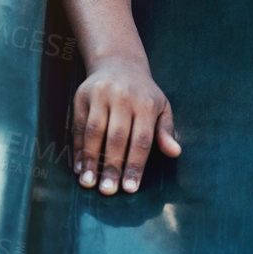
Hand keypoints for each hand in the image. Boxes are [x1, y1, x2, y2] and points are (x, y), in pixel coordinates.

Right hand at [73, 56, 180, 194]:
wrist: (118, 62)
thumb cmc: (144, 93)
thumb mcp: (161, 108)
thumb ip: (165, 131)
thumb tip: (175, 152)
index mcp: (146, 104)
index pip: (141, 140)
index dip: (135, 165)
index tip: (130, 189)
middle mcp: (122, 98)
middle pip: (116, 138)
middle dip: (112, 166)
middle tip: (108, 191)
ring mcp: (100, 96)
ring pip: (93, 132)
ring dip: (90, 159)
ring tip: (89, 183)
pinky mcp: (82, 96)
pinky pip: (78, 126)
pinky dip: (77, 148)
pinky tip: (79, 167)